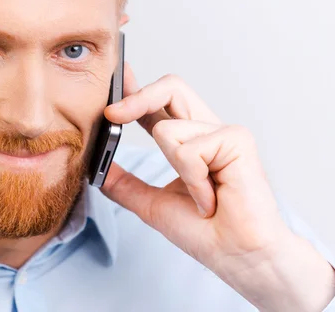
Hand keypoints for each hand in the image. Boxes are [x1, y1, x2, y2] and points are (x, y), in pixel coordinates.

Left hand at [102, 64, 334, 311]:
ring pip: (169, 128)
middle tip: (112, 114)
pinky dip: (193, 180)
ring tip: (201, 198)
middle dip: (136, 96)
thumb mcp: (151, 204)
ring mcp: (224, 132)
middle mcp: (206, 130)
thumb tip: (95, 168)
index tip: (116, 78)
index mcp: (189, 141)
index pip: (159, 103)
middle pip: (170, 87)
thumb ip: (124, 183)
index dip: (136, 89)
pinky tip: (212, 199)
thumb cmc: (206, 233)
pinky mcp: (236, 140)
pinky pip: (189, 149)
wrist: (238, 257)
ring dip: (176, 169)